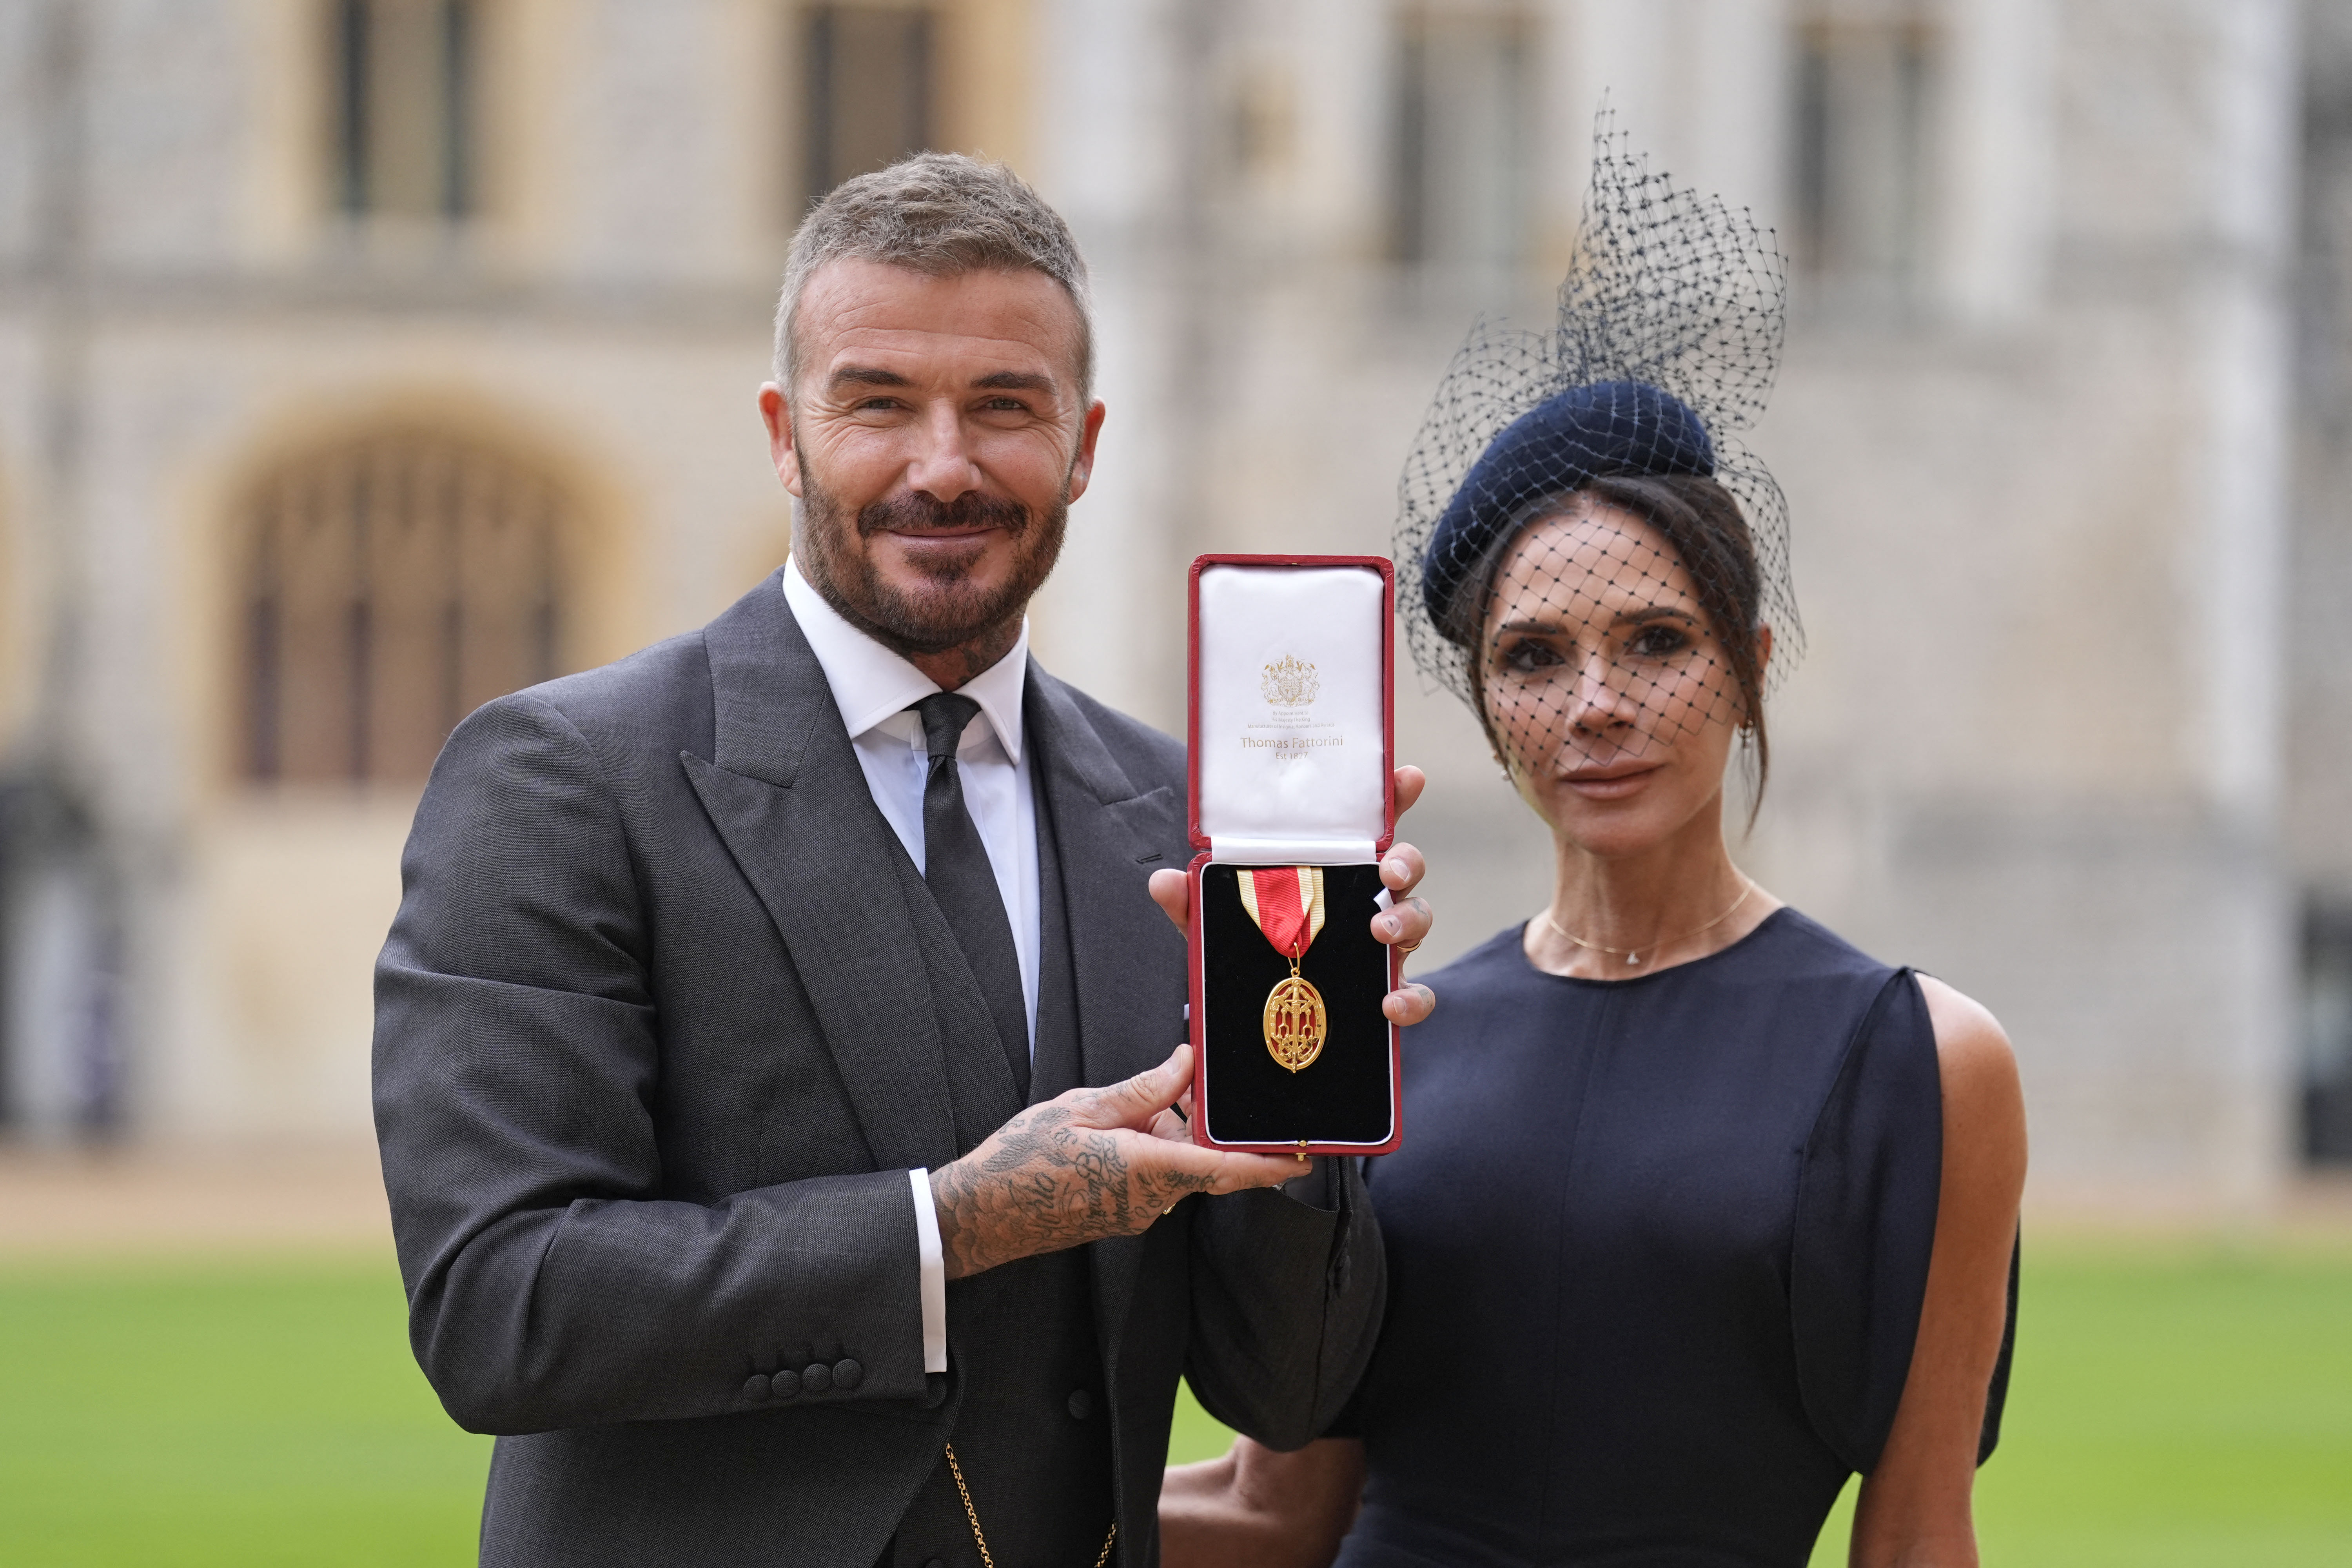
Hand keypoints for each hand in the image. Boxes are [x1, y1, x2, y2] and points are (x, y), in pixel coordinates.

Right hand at [929, 1044, 1302, 1278]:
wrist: (981, 1214)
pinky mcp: (1122, 1214)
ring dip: (1173, 1132)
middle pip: (1204, 1160)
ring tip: (1140, 1100)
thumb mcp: (1080, 1109)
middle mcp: (1150, 1199)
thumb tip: (1187, 1064)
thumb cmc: (1022, 1160)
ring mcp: (1137, 1212)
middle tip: (1204, 1086)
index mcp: (1146, 1169)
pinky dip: (1154, 1148)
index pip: (1225, 1169)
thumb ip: (1142, 1090)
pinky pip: (1156, 1177)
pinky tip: (1124, 1125)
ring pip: (1179, 1166)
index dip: (1270, 1165)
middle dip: (1208, 1124)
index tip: (1305, 1158)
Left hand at [1148, 764, 1436, 1026]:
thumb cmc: (1249, 948)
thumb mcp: (1216, 922)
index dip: (1393, 797)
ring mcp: (1381, 942)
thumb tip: (1163, 881)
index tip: (1408, 777)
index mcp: (1331, 869)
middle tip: (1387, 872)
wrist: (1257, 1012)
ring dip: (1408, 920)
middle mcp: (1364, 898)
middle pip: (1405, 866)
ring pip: (1418, 917)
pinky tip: (1390, 1003)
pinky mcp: (1385, 986)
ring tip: (1381, 932)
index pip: (1368, 824)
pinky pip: (1415, 991)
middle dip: (1406, 861)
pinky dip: (1412, 997)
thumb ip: (1192, 900)